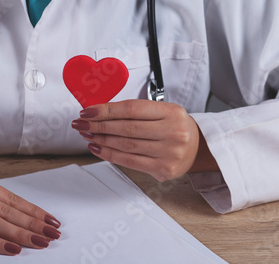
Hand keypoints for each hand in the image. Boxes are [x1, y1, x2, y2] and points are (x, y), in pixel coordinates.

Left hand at [71, 99, 217, 181]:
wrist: (197, 148)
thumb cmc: (173, 127)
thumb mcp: (162, 111)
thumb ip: (136, 111)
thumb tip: (99, 112)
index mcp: (172, 112)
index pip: (132, 109)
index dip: (106, 110)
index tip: (88, 111)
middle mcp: (173, 132)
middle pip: (126, 128)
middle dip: (98, 125)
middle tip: (81, 123)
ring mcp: (169, 153)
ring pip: (126, 145)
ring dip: (100, 140)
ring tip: (86, 134)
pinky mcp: (163, 169)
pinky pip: (129, 161)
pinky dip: (109, 154)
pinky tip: (97, 148)